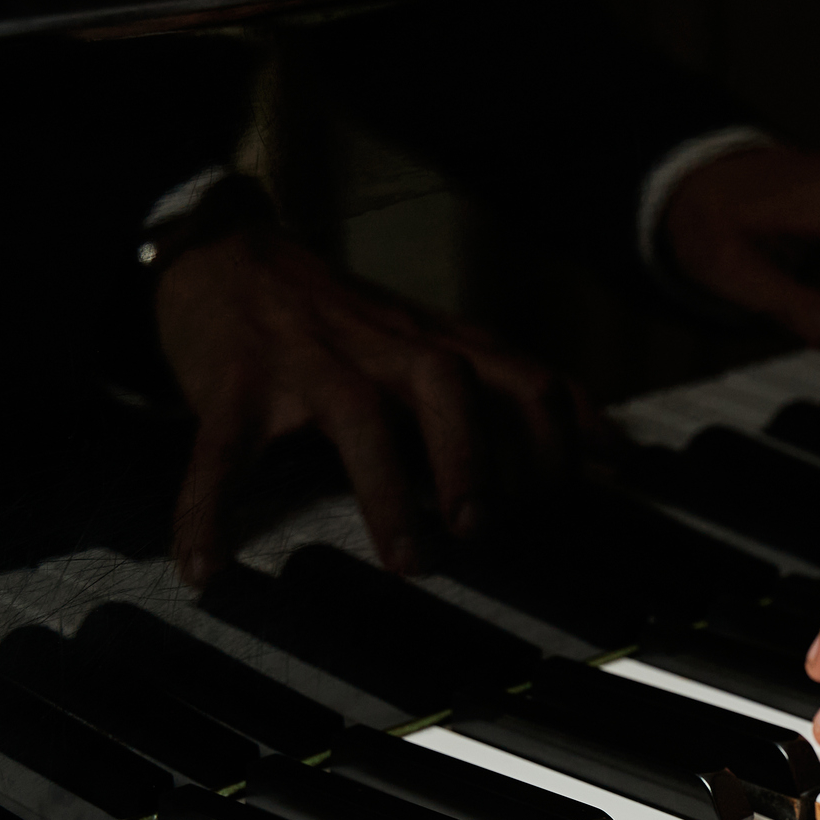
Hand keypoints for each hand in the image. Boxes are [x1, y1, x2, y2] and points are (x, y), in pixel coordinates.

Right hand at [158, 226, 599, 583]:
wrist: (230, 255)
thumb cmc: (350, 325)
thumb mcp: (442, 345)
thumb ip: (513, 392)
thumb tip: (613, 453)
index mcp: (443, 346)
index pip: (527, 382)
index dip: (561, 442)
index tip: (570, 503)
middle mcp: (387, 349)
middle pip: (452, 385)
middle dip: (476, 458)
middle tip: (484, 530)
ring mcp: (311, 363)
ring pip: (359, 416)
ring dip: (389, 490)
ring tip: (408, 558)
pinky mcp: (235, 384)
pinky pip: (224, 449)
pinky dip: (209, 508)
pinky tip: (207, 564)